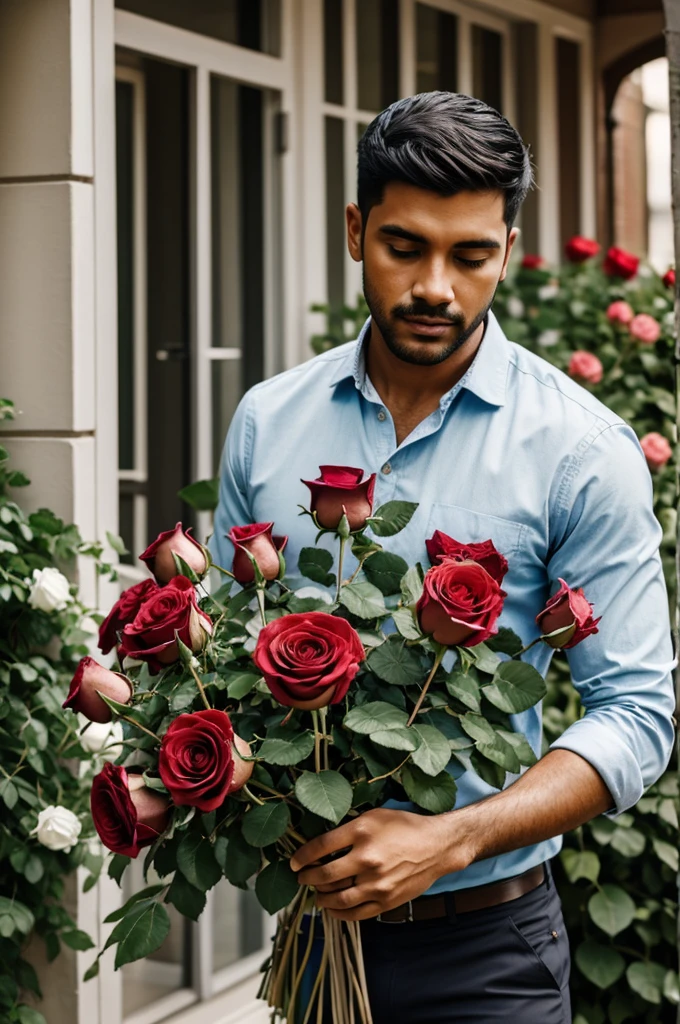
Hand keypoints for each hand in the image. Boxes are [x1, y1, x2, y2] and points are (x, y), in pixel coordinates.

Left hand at [289, 808, 474, 921]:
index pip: (320, 847)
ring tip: (317, 893)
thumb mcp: (374, 816)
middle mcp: (366, 858)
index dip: (302, 856)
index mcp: (361, 832)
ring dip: (320, 898)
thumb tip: (322, 844)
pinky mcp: (385, 901)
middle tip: (302, 878)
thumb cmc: (404, 826)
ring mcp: (376, 883)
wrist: (436, 846)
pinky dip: (339, 913)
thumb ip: (349, 829)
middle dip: (307, 878)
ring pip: (337, 898)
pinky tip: (333, 908)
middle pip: (325, 875)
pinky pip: (355, 914)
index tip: (294, 862)